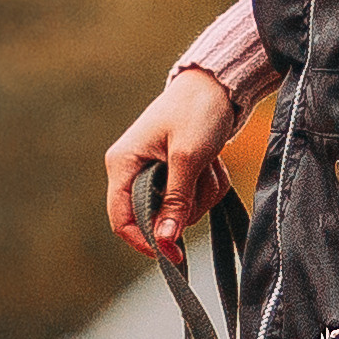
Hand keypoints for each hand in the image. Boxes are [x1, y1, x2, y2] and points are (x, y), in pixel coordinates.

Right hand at [104, 70, 237, 266]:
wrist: (217, 85)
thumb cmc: (197, 111)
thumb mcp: (189, 157)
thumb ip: (176, 200)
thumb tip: (166, 241)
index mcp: (123, 164)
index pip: (121, 220)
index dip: (145, 241)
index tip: (175, 253)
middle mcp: (132, 171)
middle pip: (155, 217)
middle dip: (186, 207)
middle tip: (202, 178)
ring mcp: (153, 173)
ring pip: (179, 210)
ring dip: (202, 193)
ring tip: (209, 163)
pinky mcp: (173, 173)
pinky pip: (192, 198)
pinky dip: (207, 186)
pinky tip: (211, 163)